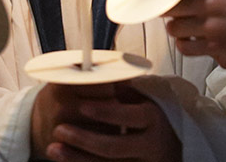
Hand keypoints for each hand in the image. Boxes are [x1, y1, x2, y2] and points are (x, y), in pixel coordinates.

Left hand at [32, 83, 179, 161]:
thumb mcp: (144, 98)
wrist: (173, 144)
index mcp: (153, 119)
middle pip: (114, 146)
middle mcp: (149, 145)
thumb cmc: (152, 115)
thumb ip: (123, 89)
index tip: (81, 106)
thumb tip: (97, 72)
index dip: (104, 112)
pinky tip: (66, 160)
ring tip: (52, 148)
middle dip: (84, 139)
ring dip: (76, 158)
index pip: (128, 117)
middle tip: (59, 129)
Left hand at [164, 0, 225, 64]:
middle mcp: (210, 1)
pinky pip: (185, 47)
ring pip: (174, 27)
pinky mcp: (215, 46)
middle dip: (168, 8)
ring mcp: (211, 25)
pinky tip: (190, 40)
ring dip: (175, 27)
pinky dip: (183, 44)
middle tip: (171, 10)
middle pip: (170, 5)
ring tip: (183, 25)